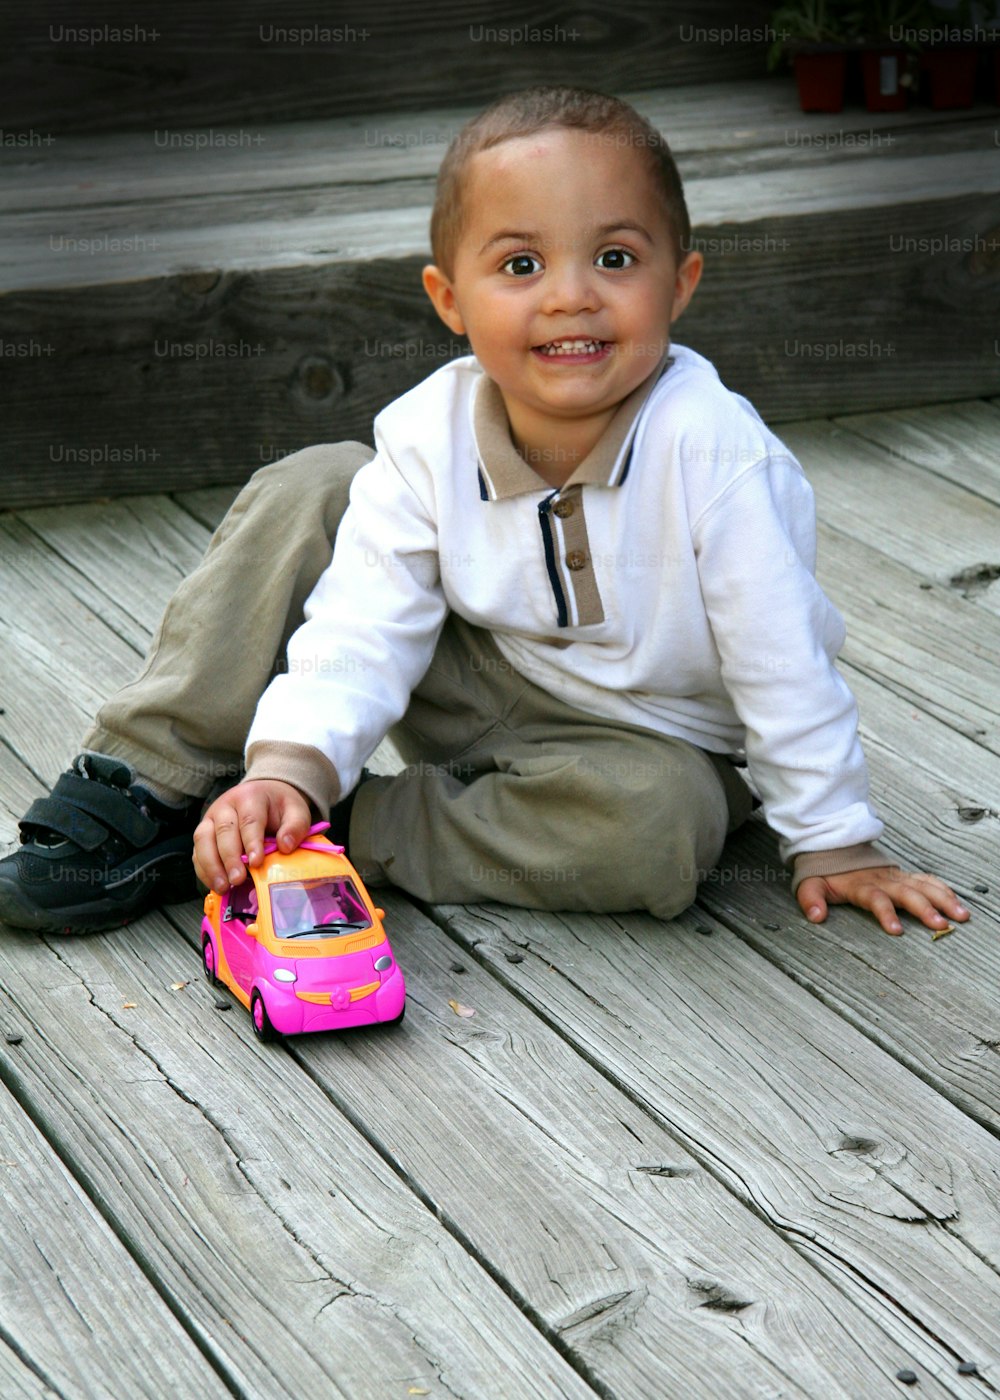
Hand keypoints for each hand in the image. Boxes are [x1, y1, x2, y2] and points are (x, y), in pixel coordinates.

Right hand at [193, 779, 311, 893]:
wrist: (264, 796)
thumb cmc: (279, 808)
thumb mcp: (296, 811)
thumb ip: (295, 827)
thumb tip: (285, 847)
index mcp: (249, 797)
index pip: (249, 820)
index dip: (251, 842)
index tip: (256, 863)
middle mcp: (225, 806)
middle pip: (223, 831)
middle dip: (229, 858)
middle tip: (237, 880)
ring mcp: (210, 819)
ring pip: (203, 840)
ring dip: (211, 866)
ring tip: (223, 887)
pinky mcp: (204, 834)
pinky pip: (198, 852)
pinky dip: (204, 870)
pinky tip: (216, 885)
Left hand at [797, 865, 969, 936]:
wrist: (834, 846)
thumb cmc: (824, 872)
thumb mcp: (810, 885)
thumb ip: (811, 900)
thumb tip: (816, 916)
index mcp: (861, 886)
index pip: (875, 899)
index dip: (886, 913)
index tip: (897, 931)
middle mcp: (882, 881)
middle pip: (907, 893)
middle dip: (925, 909)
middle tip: (941, 925)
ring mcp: (896, 877)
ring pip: (923, 886)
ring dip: (943, 900)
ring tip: (961, 916)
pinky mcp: (904, 875)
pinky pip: (927, 880)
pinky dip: (943, 889)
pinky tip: (958, 902)